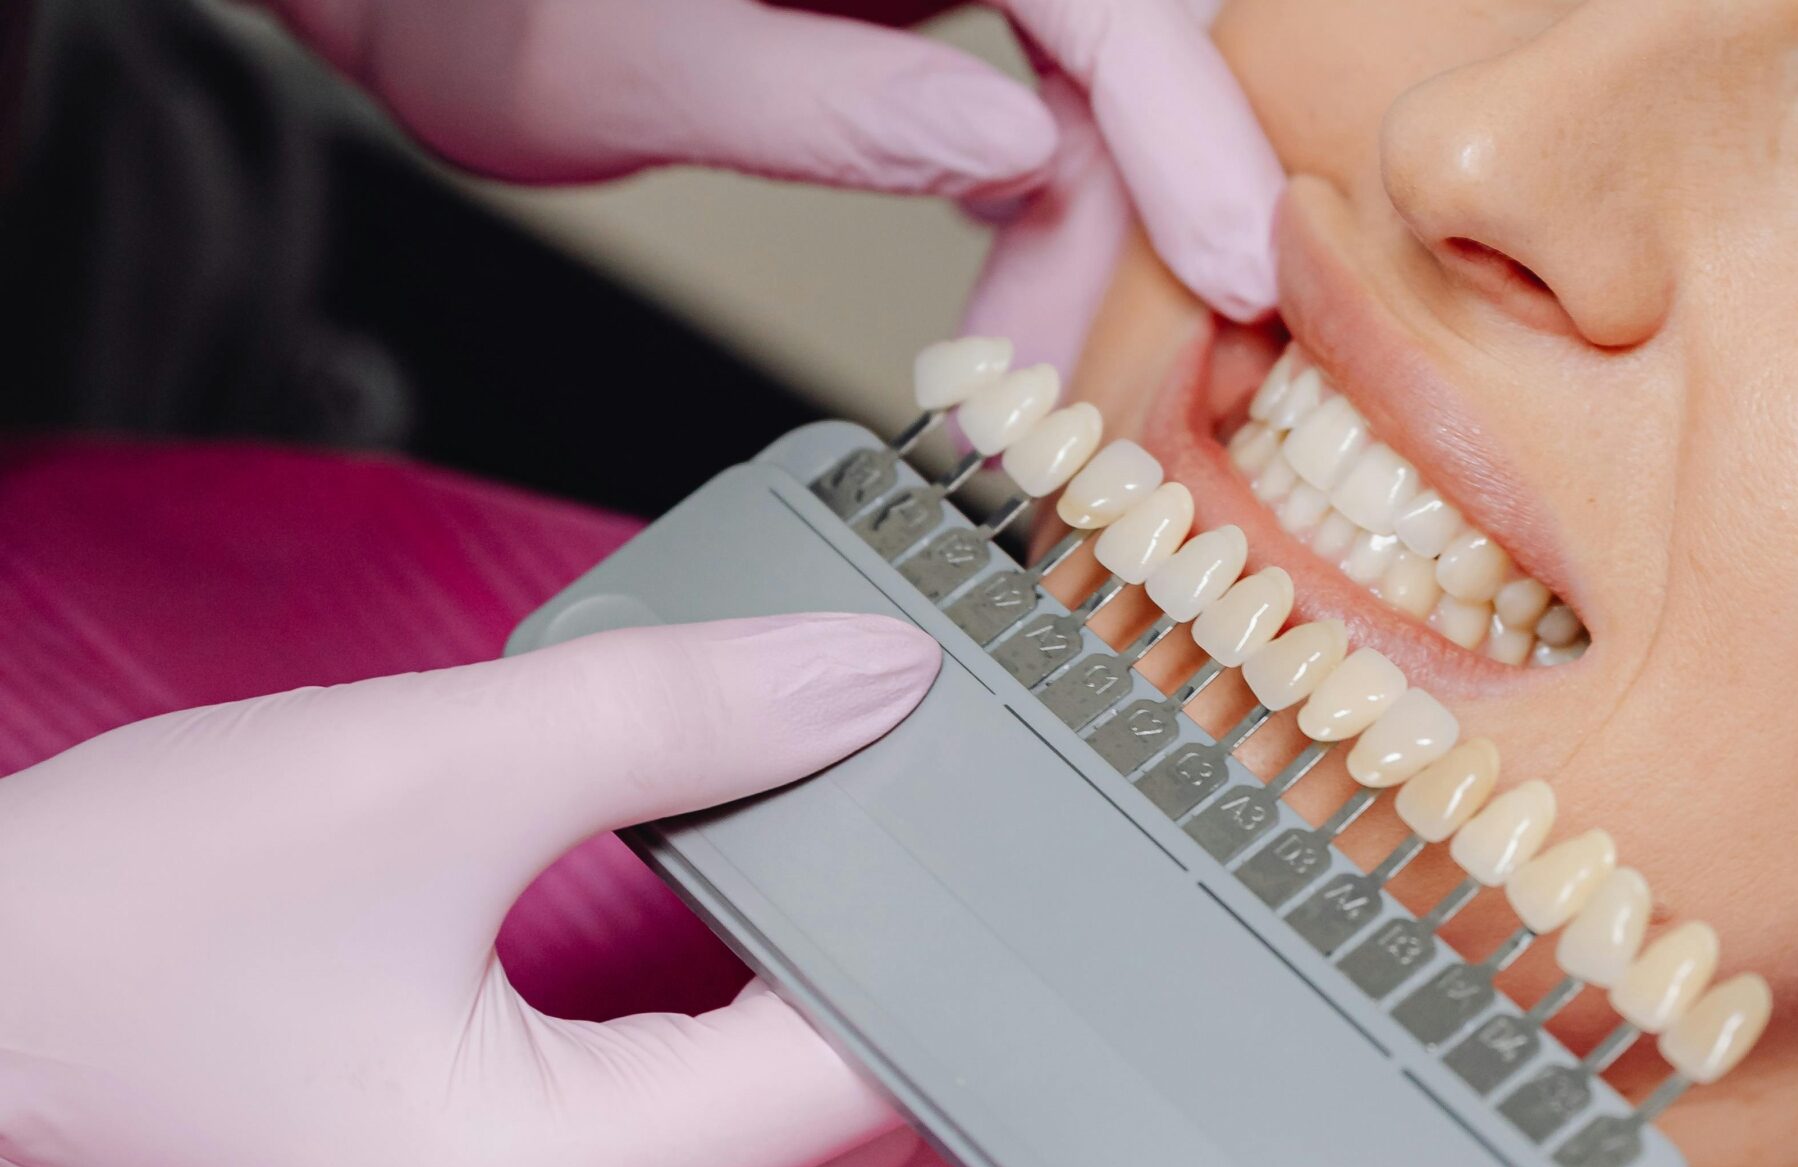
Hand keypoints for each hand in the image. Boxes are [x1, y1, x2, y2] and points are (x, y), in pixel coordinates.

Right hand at [0, 613, 944, 1166]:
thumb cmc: (133, 909)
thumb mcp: (426, 766)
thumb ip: (682, 715)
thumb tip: (876, 678)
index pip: (865, 1087)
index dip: (964, 957)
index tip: (1025, 837)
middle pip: (858, 1160)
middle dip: (938, 1011)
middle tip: (1001, 857)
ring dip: (871, 1063)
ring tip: (922, 907)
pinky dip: (781, 1093)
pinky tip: (806, 978)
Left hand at [264, 0, 1281, 322]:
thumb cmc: (456, 1)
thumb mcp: (605, 65)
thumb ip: (814, 102)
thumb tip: (1011, 156)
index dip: (1190, 132)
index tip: (1234, 276)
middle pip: (1131, 48)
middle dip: (1144, 221)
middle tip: (1093, 390)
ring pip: (1100, 92)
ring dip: (1089, 248)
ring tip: (1016, 387)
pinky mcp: (931, 6)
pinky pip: (1045, 107)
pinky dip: (1045, 223)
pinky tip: (1011, 317)